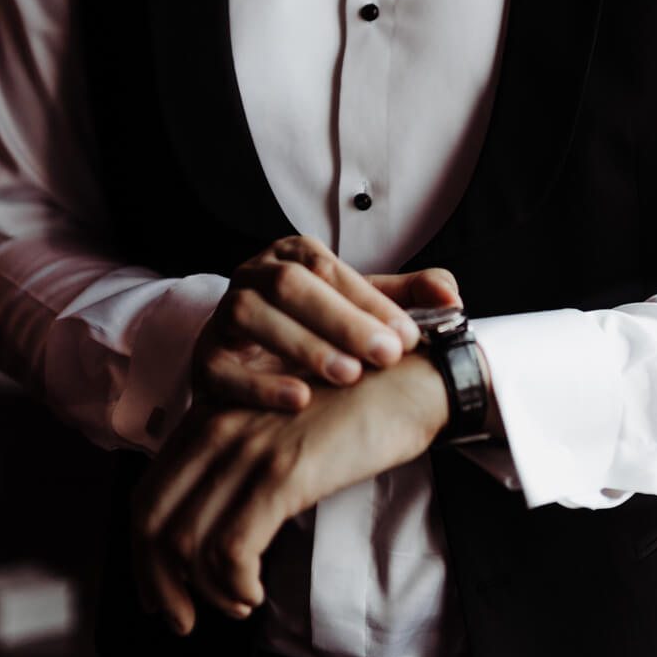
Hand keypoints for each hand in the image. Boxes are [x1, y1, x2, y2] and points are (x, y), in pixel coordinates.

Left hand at [132, 352, 452, 630]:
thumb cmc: (353, 409)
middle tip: (182, 621)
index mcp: (212, 417)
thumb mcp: (281, 425)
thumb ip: (241, 459)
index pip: (148, 494)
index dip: (142, 555)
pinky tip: (256, 592)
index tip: (158, 593)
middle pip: (154, 521)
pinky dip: (235, 584)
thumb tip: (213, 529)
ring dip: (206, 591)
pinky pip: (232, 548)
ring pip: (188, 541)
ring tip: (238, 604)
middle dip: (159, 583)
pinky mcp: (284, 472)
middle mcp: (219, 427)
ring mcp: (250, 448)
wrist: (411, 381)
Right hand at [191, 235, 459, 412]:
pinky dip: (260, 385)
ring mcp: (223, 317)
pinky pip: (222, 367)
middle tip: (386, 355)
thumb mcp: (361, 310)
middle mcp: (253, 277)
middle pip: (289, 285)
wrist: (255, 370)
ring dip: (303, 345)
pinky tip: (300, 400)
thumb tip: (452, 297)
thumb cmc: (317, 332)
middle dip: (341, 320)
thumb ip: (407, 300)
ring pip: (251, 316)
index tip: (408, 335)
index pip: (328, 268)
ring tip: (348, 375)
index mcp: (292, 256)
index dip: (369, 300)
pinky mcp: (205, 360)